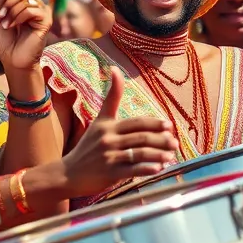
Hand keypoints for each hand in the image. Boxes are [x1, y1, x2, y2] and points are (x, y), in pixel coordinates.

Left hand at [0, 0, 50, 70]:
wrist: (12, 60)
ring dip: (10, 9)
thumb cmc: (5, 41)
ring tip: (5, 23)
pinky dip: (18, 16)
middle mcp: (35, 2)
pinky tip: (12, 26)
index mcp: (24, 0)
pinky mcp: (46, 20)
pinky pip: (31, 8)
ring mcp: (42, 10)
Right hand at [62, 70, 179, 193]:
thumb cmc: (88, 147)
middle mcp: (108, 139)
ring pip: (139, 153)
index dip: (154, 123)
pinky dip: (147, 169)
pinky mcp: (109, 173)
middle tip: (175, 143)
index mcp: (108, 125)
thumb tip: (115, 68)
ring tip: (171, 156)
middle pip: (141, 137)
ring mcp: (109, 156)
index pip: (137, 122)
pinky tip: (158, 169)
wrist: (67, 173)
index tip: (169, 125)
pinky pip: (132, 170)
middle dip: (161, 140)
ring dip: (158, 154)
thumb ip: (111, 98)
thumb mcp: (99, 120)